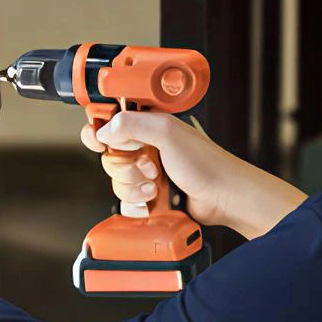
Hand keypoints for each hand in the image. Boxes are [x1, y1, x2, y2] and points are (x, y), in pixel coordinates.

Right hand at [81, 110, 236, 228]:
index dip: (98, 130)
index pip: (110, 121)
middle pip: (109, 155)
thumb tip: (105, 131)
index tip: (98, 141)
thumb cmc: (206, 163)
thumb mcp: (168, 132)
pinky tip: (155, 197)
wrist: (223, 196)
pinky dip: (138, 200)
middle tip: (148, 165)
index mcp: (148, 123)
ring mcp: (147, 170)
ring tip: (156, 184)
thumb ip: (132, 124)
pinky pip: (126, 198)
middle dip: (125, 165)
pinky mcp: (149, 192)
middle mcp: (146, 145)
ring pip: (117, 179)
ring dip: (133, 184)